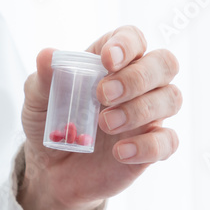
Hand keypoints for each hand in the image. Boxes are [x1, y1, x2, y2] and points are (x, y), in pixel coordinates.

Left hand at [19, 25, 181, 209]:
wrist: (52, 171)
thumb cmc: (50, 124)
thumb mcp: (38, 101)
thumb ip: (44, 78)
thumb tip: (47, 55)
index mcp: (113, 62)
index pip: (134, 38)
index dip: (127, 44)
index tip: (107, 60)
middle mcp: (139, 83)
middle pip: (165, 63)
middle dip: (138, 77)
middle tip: (103, 95)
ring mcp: (149, 114)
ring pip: (172, 98)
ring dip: (140, 109)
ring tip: (104, 124)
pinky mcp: (152, 146)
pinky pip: (169, 141)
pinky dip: (147, 146)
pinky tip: (120, 153)